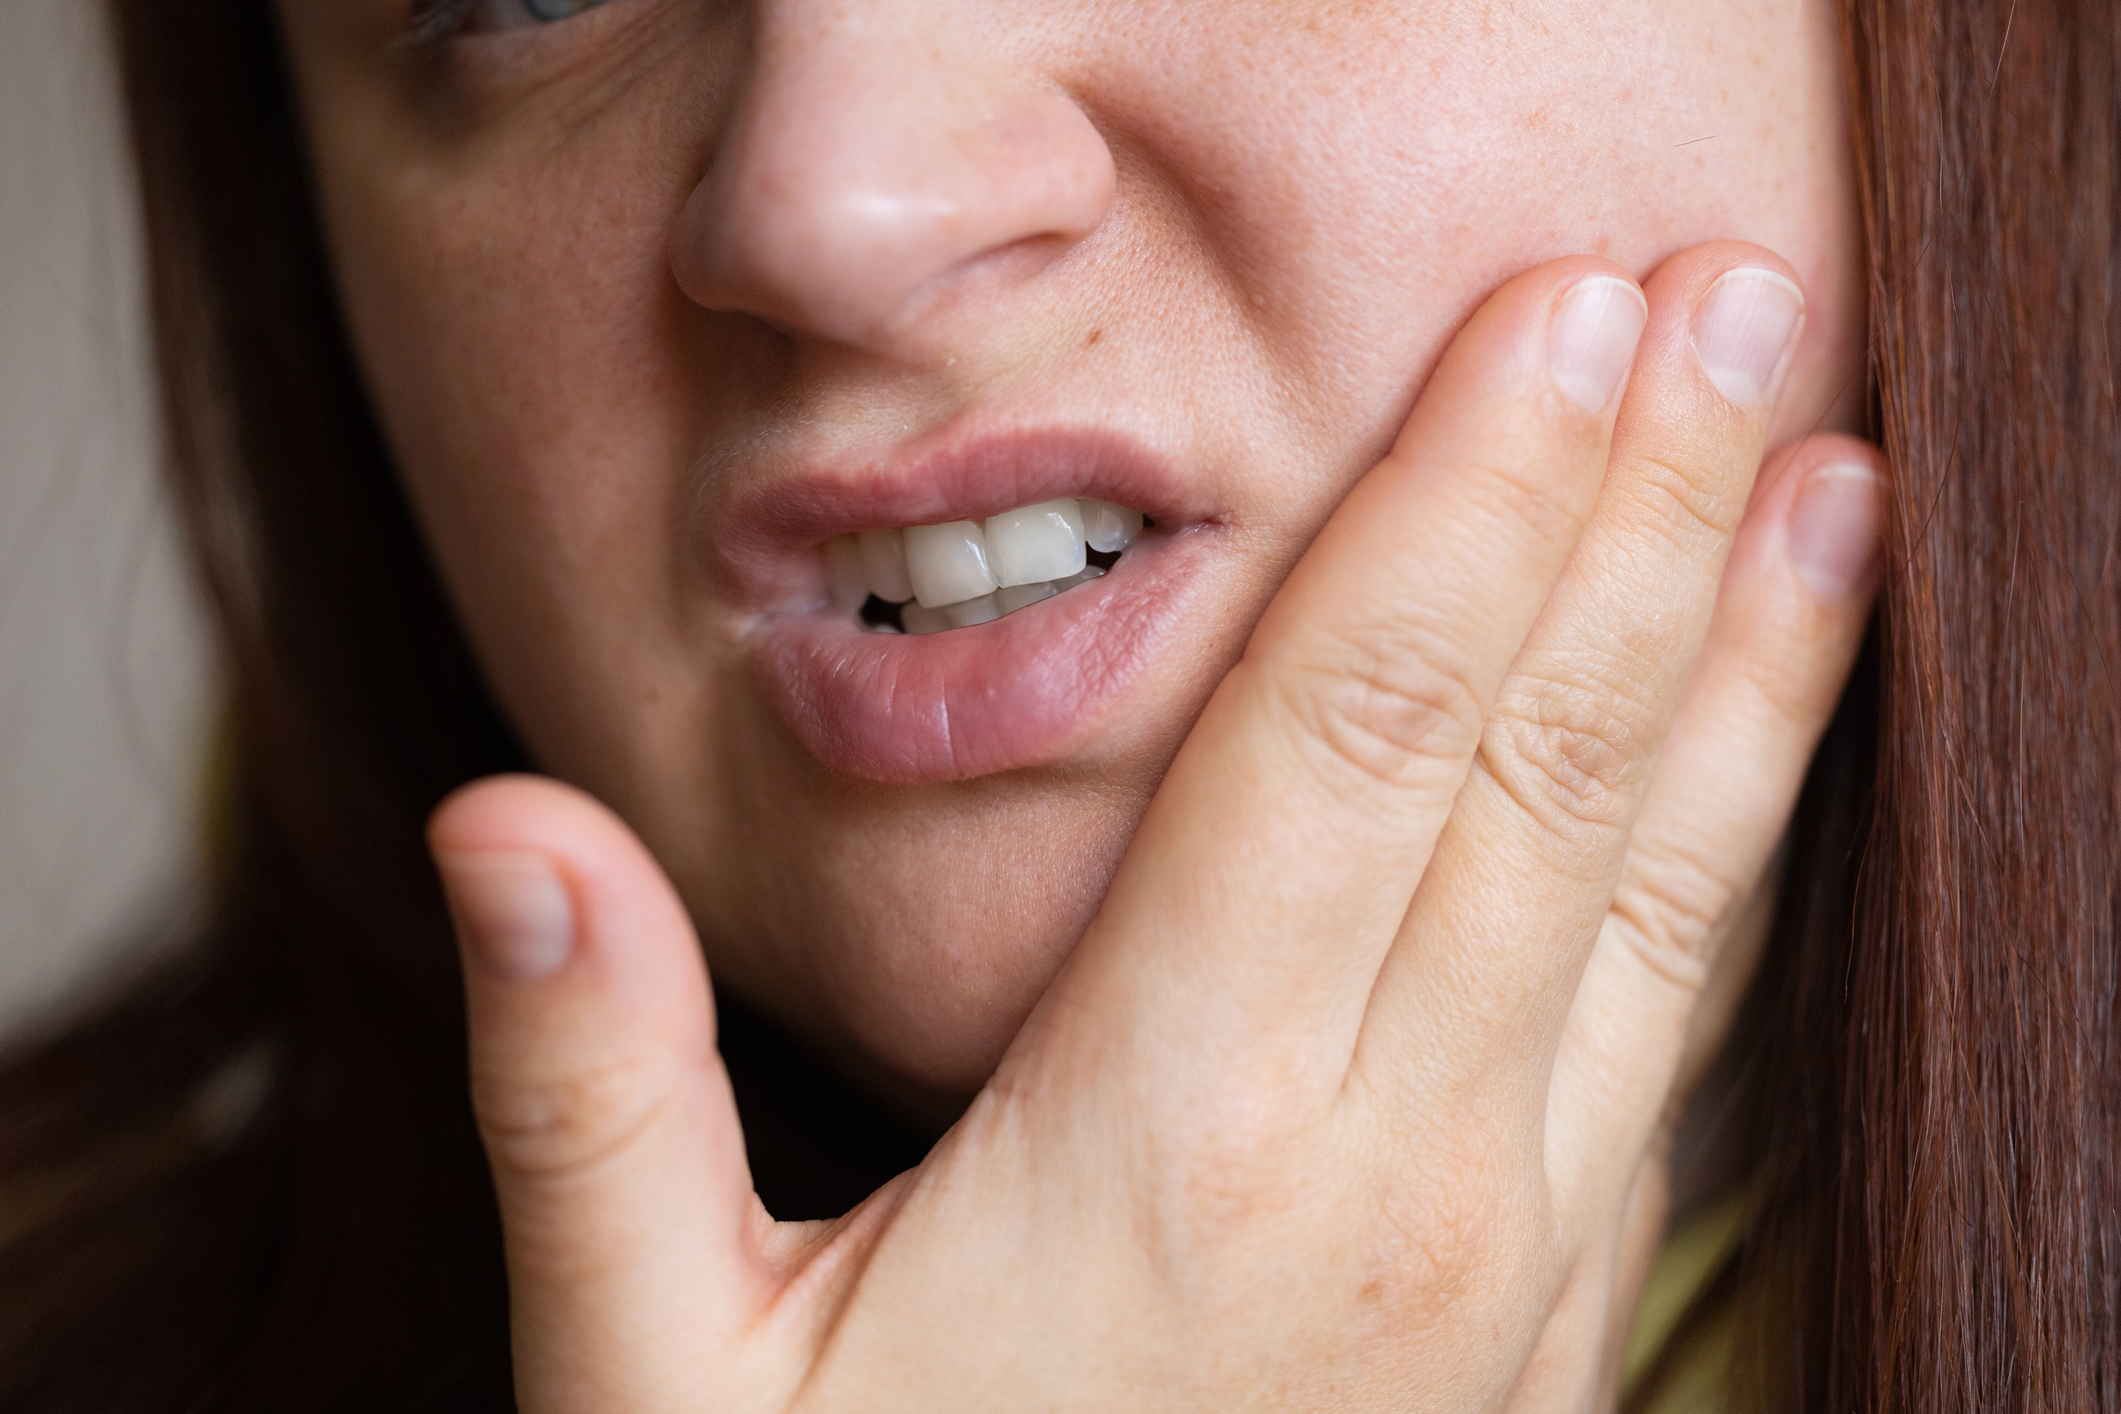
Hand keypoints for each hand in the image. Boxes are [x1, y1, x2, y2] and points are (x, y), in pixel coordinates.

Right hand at [430, 241, 1881, 1410]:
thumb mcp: (658, 1376)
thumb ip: (592, 1090)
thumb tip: (504, 820)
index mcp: (1167, 1142)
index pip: (1345, 740)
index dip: (1459, 505)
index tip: (1552, 320)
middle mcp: (1387, 1172)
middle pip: (1535, 766)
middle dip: (1637, 505)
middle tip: (1732, 293)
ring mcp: (1511, 1254)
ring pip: (1660, 887)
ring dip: (1744, 651)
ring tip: (1828, 460)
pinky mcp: (1560, 1310)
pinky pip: (1678, 1025)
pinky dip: (1740, 845)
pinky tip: (1765, 734)